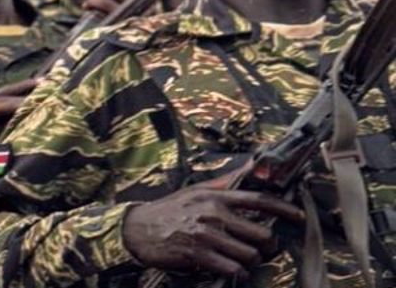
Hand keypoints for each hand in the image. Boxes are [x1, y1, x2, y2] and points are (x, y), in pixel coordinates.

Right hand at [123, 188, 303, 277]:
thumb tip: (251, 164)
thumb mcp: (196, 190)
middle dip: (266, 245)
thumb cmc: (170, 210)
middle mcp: (214, 213)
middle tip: (262, 248)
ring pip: (250, 254)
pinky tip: (230, 268)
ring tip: (243, 259)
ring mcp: (207, 235)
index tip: (299, 217)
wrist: (138, 229)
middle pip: (261, 233)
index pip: (259, 200)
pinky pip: (232, 269)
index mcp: (215, 196)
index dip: (284, 209)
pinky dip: (236, 272)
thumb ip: (225, 182)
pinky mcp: (199, 254)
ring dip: (251, 261)